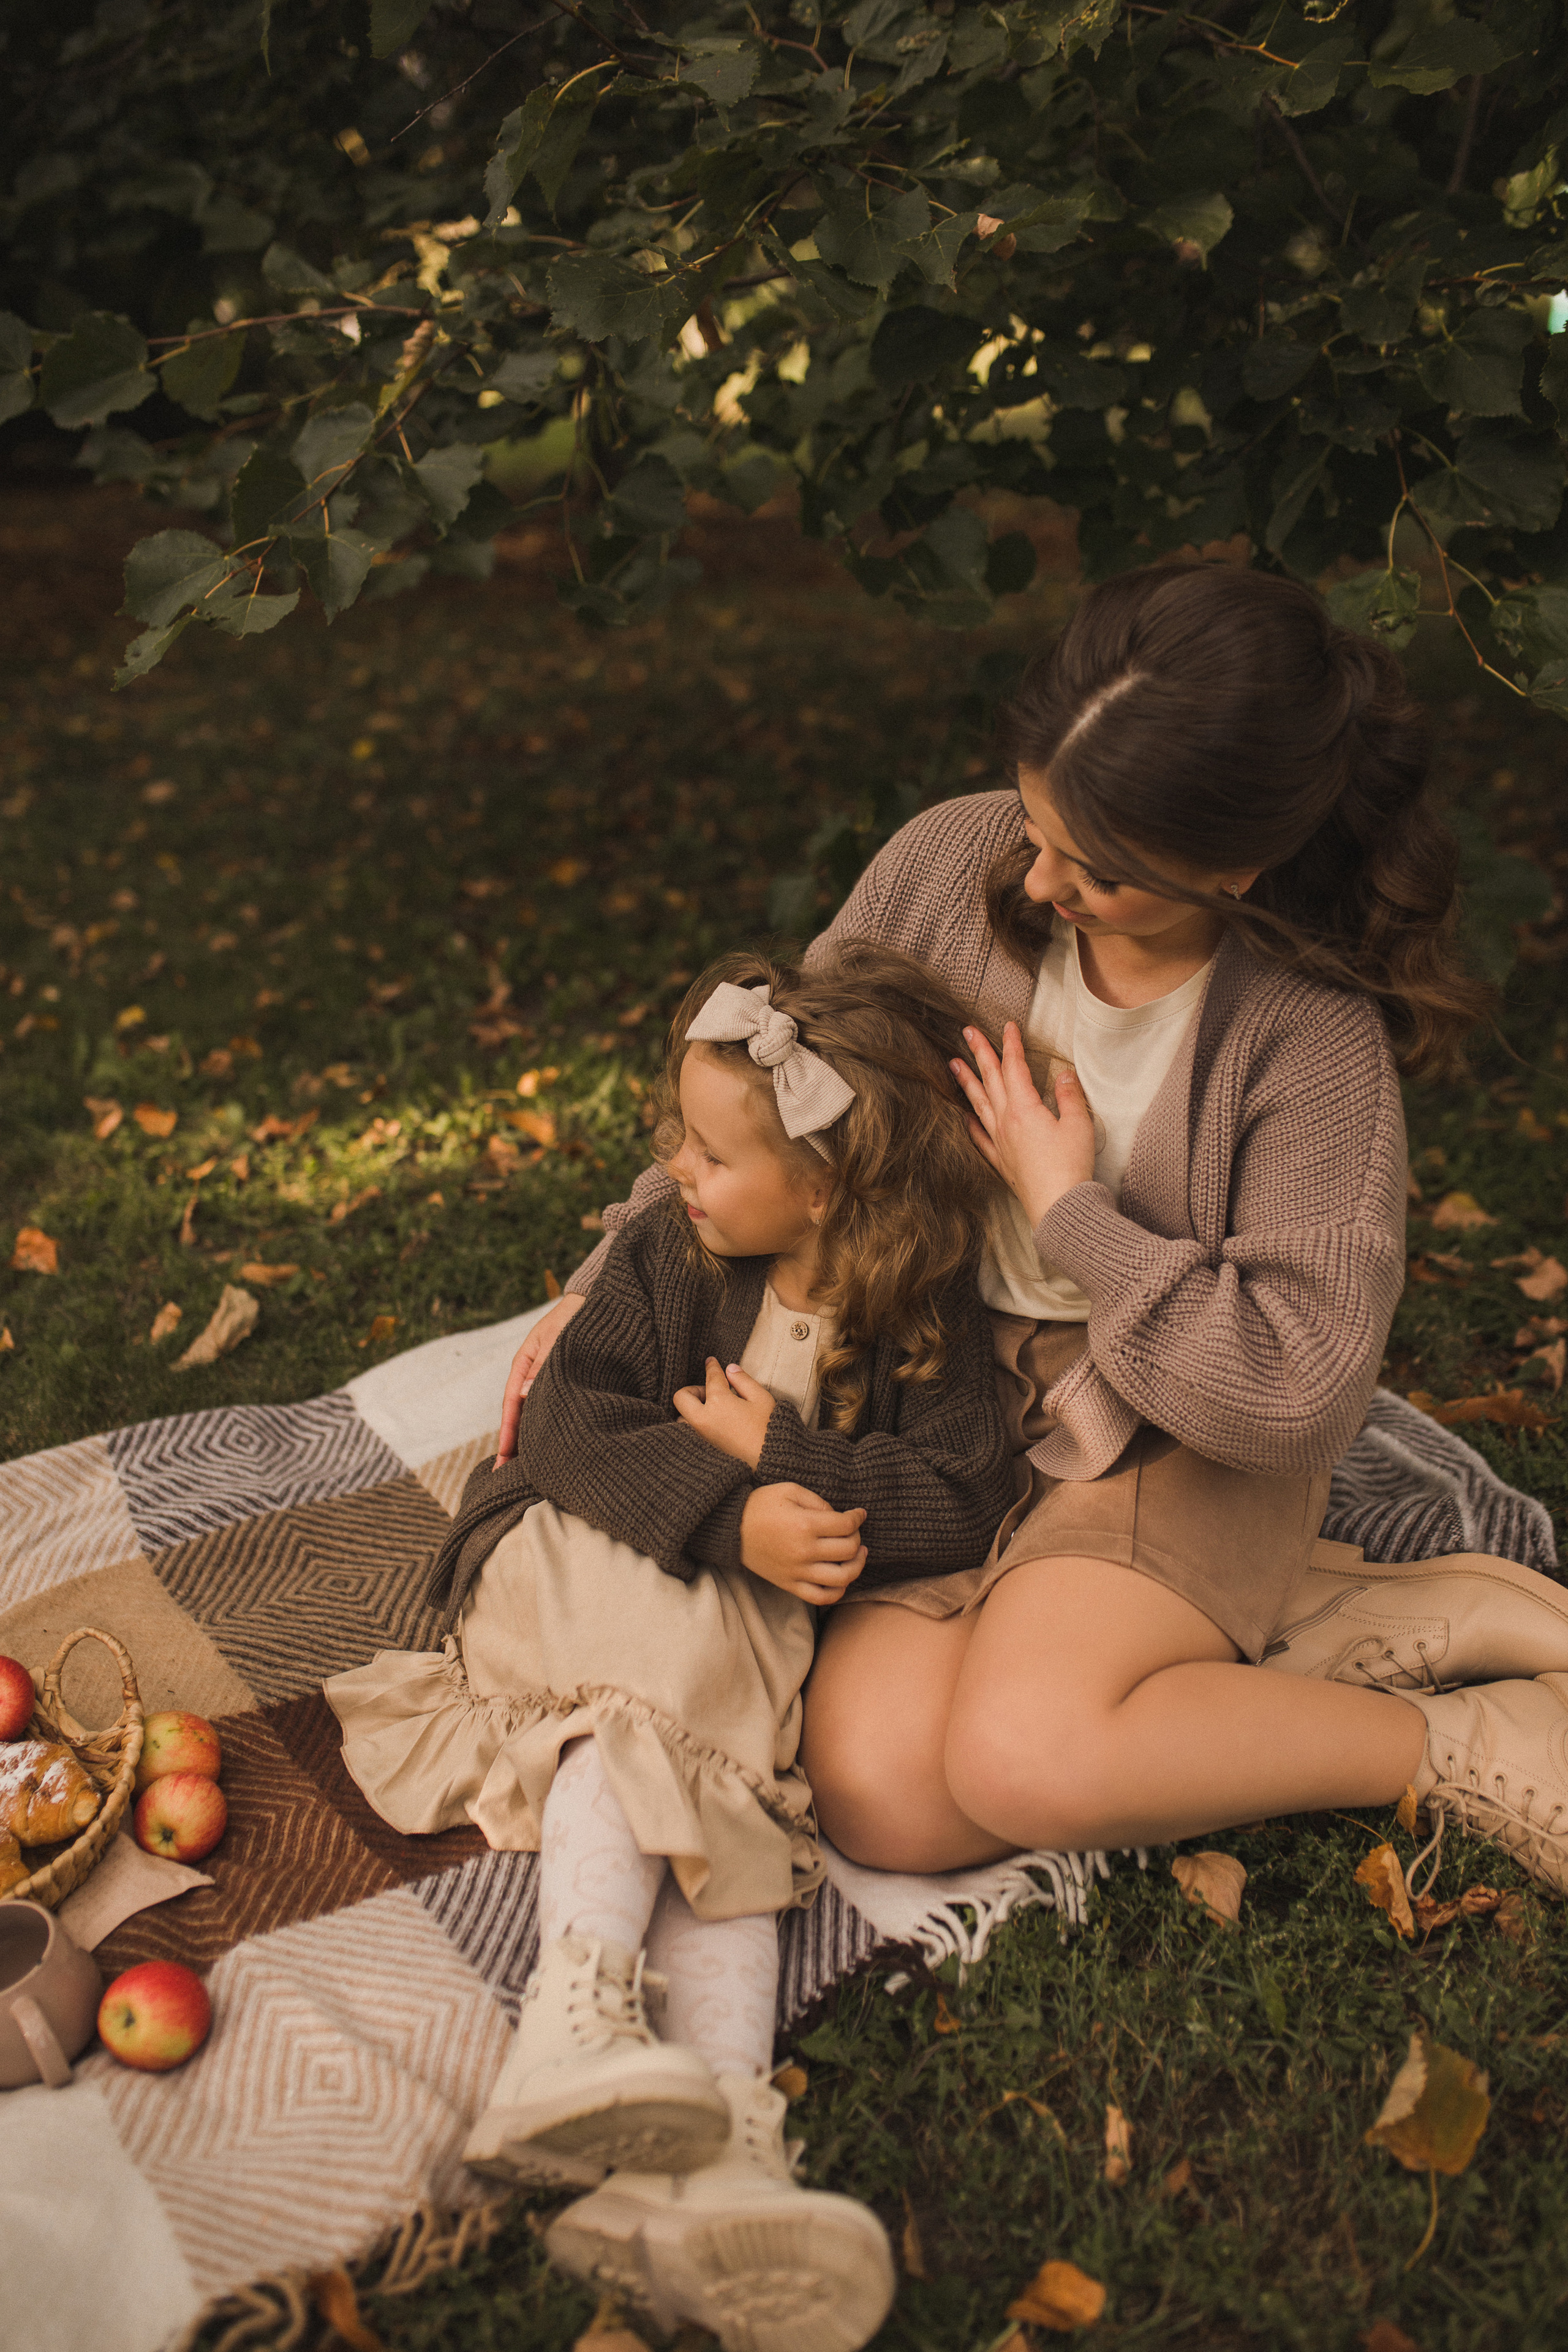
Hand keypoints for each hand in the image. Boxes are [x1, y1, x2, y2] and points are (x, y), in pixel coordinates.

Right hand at [494, 1292, 587, 1463]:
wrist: (600, 1301)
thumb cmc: (577, 1315)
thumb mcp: (558, 1336)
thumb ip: (543, 1365)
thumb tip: (523, 1396)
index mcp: (524, 1363)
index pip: (511, 1403)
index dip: (507, 1433)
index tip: (502, 1460)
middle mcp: (533, 1376)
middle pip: (521, 1415)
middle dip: (515, 1445)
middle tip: (508, 1477)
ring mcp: (549, 1380)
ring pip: (536, 1414)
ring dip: (532, 1439)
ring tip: (529, 1471)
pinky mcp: (566, 1383)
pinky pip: (553, 1408)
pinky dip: (549, 1427)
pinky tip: (552, 1445)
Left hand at [673, 1358, 775, 1467]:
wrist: (772, 1463)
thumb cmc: (770, 1429)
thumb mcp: (761, 1399)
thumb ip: (743, 1381)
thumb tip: (730, 1369)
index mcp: (719, 1402)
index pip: (711, 1378)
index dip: (712, 1367)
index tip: (711, 1362)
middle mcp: (704, 1419)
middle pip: (681, 1397)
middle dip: (693, 1390)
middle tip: (710, 1391)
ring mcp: (701, 1437)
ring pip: (682, 1418)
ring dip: (691, 1410)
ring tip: (711, 1411)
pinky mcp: (703, 1450)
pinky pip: (688, 1434)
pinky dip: (693, 1426)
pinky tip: (710, 1425)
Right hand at [740, 1484, 867, 1604]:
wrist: (730, 1527)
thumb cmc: (760, 1505)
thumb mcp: (790, 1491)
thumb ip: (818, 1502)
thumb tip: (840, 1517)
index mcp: (805, 1525)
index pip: (846, 1525)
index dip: (858, 1518)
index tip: (859, 1514)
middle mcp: (804, 1551)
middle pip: (848, 1550)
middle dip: (857, 1538)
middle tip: (854, 1531)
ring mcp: (797, 1571)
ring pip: (841, 1578)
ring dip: (857, 1566)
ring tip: (857, 1556)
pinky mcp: (789, 1584)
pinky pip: (821, 1597)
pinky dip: (838, 1591)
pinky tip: (842, 1579)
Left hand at [952, 1022, 1095, 1228]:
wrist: (1060, 1207)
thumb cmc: (1072, 1166)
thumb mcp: (1079, 1124)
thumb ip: (1069, 1095)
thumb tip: (1063, 1073)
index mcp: (1024, 1109)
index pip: (1014, 1068)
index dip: (1011, 1045)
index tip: (1008, 1025)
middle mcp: (1006, 1122)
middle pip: (990, 1080)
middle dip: (979, 1053)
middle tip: (966, 1032)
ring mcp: (1000, 1143)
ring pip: (978, 1105)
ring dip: (966, 1082)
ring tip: (953, 1064)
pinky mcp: (1001, 1162)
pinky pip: (980, 1138)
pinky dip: (970, 1124)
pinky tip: (964, 1116)